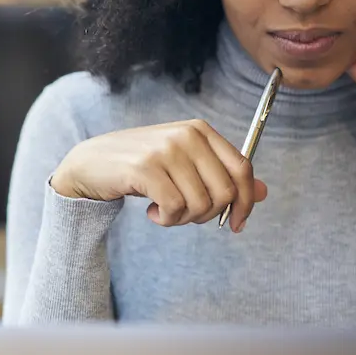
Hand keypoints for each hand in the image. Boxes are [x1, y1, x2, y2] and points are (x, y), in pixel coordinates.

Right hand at [51, 120, 266, 231]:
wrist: (91, 164)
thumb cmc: (143, 167)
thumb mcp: (186, 166)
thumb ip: (223, 176)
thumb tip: (264, 193)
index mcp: (201, 131)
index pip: (243, 168)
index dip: (246, 202)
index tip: (237, 224)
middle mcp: (187, 135)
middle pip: (225, 191)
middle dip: (210, 215)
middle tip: (186, 215)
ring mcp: (166, 150)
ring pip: (200, 204)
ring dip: (184, 219)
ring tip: (166, 212)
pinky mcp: (145, 169)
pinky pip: (175, 208)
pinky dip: (167, 220)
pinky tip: (153, 213)